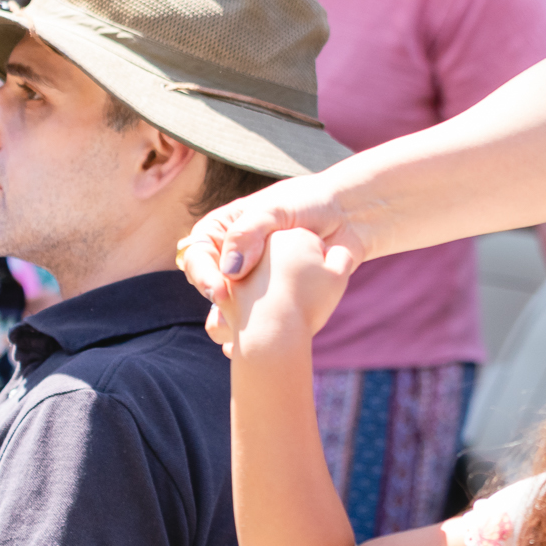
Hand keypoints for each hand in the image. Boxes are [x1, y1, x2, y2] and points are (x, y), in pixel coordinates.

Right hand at [181, 174, 368, 344]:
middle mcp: (231, 258)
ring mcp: (253, 280)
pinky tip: (265, 343)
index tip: (219, 293)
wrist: (349, 216)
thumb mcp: (274, 209)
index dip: (203, 276)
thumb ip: (249, 232)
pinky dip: (264, 331)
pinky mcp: (276, 297)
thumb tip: (229, 271)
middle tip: (232, 319)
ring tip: (243, 338)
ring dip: (237, 325)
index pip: (196, 257)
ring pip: (233, 309)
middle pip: (211, 288)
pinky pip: (263, 318)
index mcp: (221, 232)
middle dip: (221, 306)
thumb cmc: (308, 203)